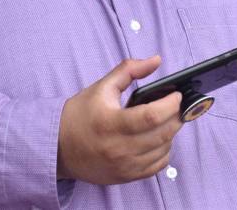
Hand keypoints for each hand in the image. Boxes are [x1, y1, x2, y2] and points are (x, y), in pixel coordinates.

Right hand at [57, 57, 183, 183]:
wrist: (58, 147)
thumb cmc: (80, 114)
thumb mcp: (102, 87)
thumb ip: (130, 70)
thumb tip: (156, 60)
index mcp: (111, 123)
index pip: (151, 116)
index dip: (170, 105)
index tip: (176, 95)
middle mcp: (118, 148)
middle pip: (162, 134)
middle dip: (176, 117)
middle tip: (178, 106)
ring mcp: (123, 166)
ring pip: (163, 150)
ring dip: (171, 134)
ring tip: (167, 120)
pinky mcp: (125, 177)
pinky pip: (157, 167)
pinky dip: (164, 152)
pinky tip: (158, 139)